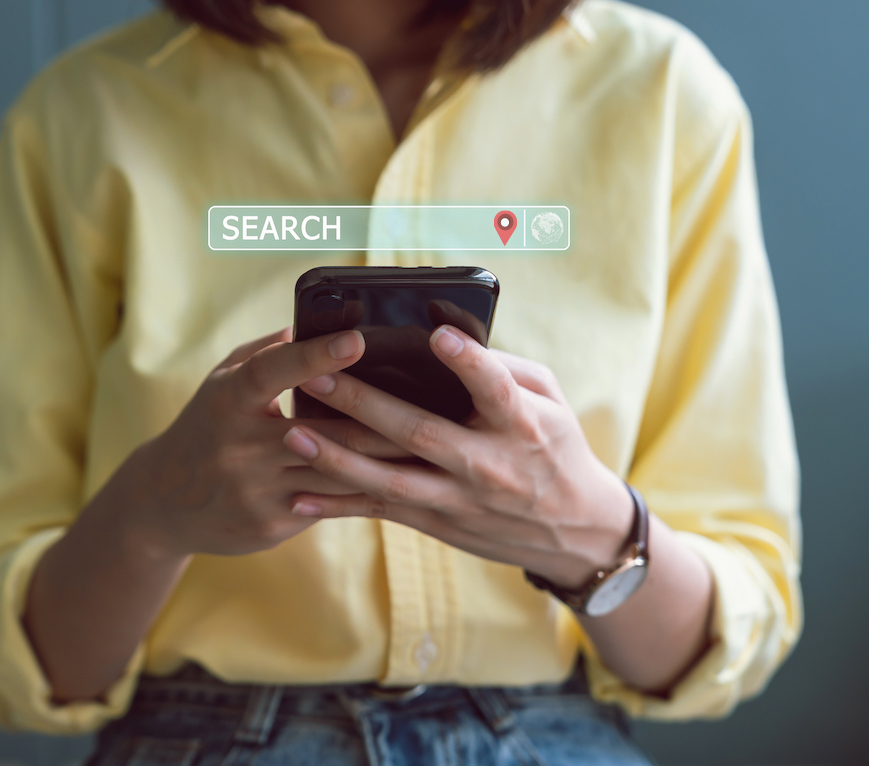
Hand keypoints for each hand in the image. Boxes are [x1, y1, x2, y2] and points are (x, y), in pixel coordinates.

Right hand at [117, 326, 408, 559]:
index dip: (316, 356)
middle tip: (433, 403)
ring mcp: (255, 490)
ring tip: (434, 446)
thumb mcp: (220, 382)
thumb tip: (310, 324)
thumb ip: (265, 354)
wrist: (164, 503)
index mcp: (228, 401)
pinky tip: (405, 483)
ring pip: (336, 473)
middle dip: (380, 419)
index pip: (273, 372)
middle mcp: (239, 447)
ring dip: (385, 461)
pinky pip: (330, 505)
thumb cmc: (206, 426)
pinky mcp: (270, 525)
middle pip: (323, 432)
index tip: (358, 340)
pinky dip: (365, 491)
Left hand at [282, 325, 635, 587]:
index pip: (495, 390)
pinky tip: (298, 498)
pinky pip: (381, 513)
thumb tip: (448, 336)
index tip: (437, 336)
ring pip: (390, 481)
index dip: (469, 363)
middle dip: (365, 405)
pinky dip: (338, 507)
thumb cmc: (555, 447)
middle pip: (420, 434)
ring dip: (337, 460)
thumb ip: (504, 369)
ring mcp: (458, 499)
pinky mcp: (437, 522)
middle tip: (316, 375)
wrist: (574, 532)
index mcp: (521, 425)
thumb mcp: (550, 401)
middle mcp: (487, 464)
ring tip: (294, 434)